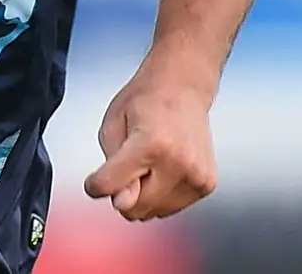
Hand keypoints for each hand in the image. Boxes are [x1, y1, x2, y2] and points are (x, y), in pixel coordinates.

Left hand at [82, 70, 216, 221]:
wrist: (183, 87)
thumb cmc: (147, 100)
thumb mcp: (112, 123)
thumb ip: (110, 165)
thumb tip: (121, 202)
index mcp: (151, 144)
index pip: (110, 186)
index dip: (96, 185)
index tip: (95, 179)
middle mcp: (178, 162)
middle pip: (134, 208)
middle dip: (123, 191)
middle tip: (129, 162)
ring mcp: (196, 176)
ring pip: (152, 213)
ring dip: (143, 195)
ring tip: (149, 163)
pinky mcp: (206, 185)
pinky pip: (170, 209)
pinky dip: (161, 195)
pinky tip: (163, 169)